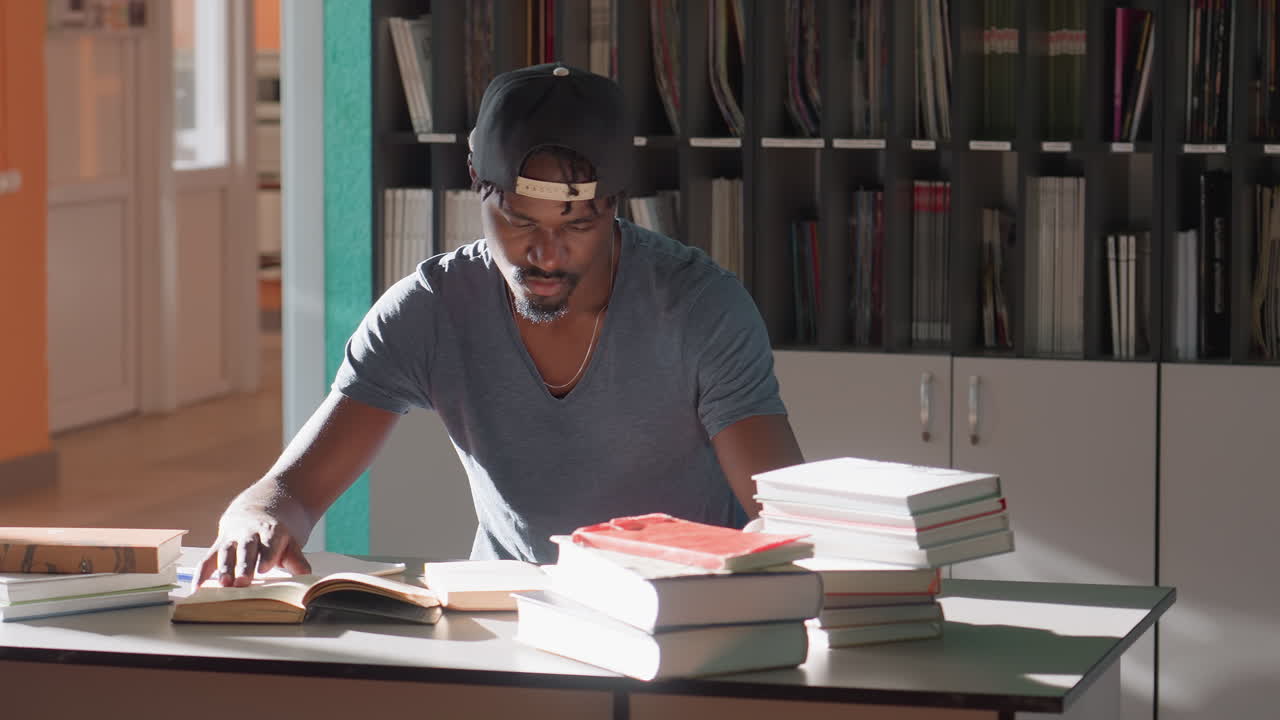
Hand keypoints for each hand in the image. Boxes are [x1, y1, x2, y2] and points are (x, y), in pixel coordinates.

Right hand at [193, 487, 313, 589]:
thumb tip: (307, 576)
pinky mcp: (219, 543)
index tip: (264, 568)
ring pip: (227, 552)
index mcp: (271, 530)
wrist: (263, 504)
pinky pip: (209, 558)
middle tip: (242, 582)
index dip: (267, 555)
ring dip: (224, 568)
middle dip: (243, 565)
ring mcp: (232, 537)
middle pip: (246, 549)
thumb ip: (296, 559)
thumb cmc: (278, 530)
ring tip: (223, 584)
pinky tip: (197, 588)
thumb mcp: (291, 540)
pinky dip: (202, 573)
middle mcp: (249, 532)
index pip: (269, 543)